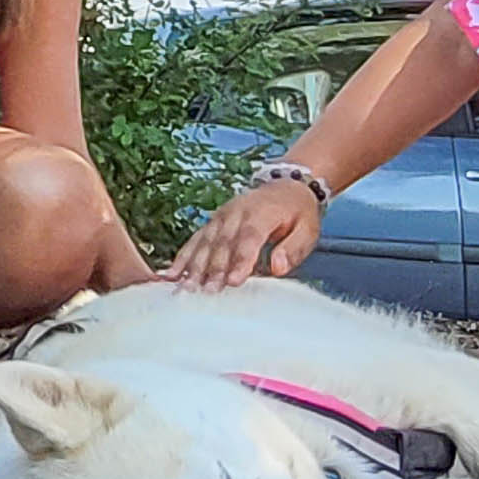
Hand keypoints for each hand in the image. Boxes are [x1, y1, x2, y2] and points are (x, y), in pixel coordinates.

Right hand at [164, 178, 324, 290]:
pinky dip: (183, 257)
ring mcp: (221, 216)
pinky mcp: (213, 223)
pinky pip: (195, 240)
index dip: (240, 259)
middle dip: (213, 268)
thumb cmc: (298, 213)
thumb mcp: (307, 230)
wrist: (287, 186)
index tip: (233, 281)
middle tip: (207, 292)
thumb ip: (293, 249)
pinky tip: (171, 274)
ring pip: (205, 242)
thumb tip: (277, 267)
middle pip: (223, 242)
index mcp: (262, 213)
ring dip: (194, 266)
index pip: (249, 237)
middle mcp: (237, 212)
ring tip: (185, 288)